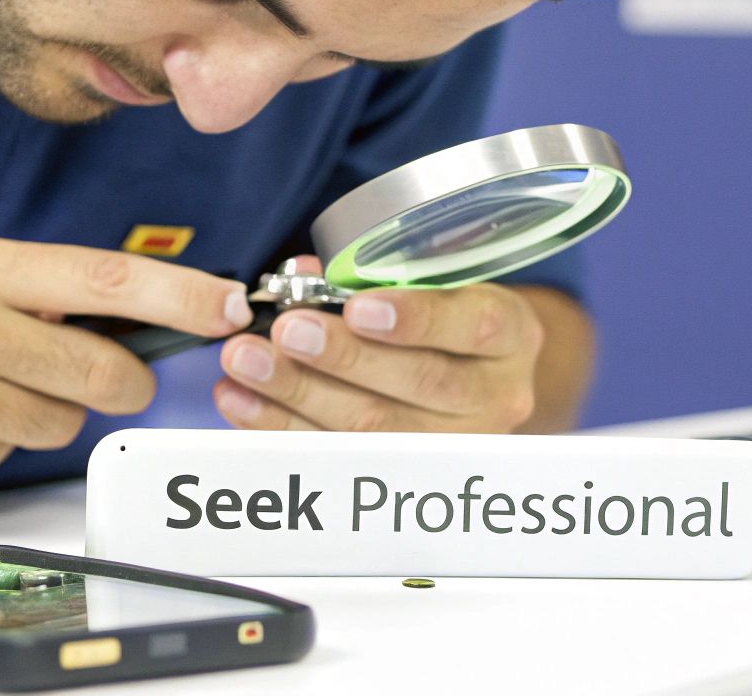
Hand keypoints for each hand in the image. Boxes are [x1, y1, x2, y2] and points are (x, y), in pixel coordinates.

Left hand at [212, 257, 542, 433]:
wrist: (475, 374)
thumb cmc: (445, 313)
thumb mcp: (434, 280)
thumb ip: (376, 274)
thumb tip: (304, 278)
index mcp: (509, 334)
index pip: (471, 327)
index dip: (414, 319)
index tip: (359, 307)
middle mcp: (495, 396)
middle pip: (419, 383)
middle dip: (342, 357)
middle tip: (285, 331)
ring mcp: (455, 445)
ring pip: (375, 428)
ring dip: (299, 393)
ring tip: (247, 362)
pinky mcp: (408, 476)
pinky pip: (338, 456)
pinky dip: (282, 426)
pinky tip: (242, 400)